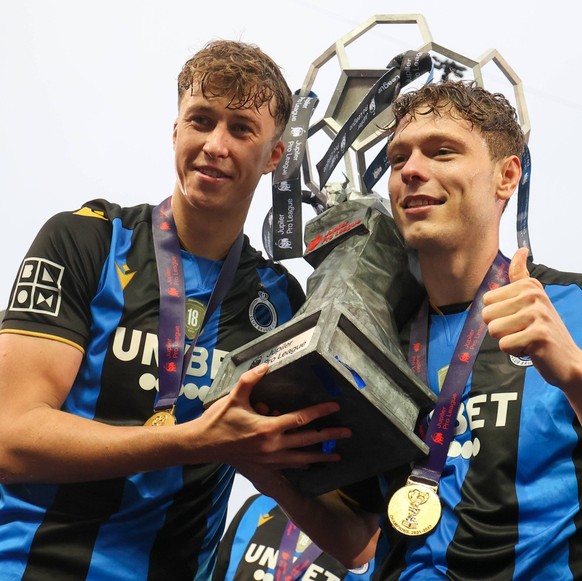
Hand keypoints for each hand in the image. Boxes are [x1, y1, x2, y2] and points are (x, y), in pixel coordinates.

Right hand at [198, 364, 350, 470]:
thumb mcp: (234, 396)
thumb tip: (266, 365)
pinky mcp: (265, 467)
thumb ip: (250, 379)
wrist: (204, 445)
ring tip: (337, 456)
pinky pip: (289, 466)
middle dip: (330, 436)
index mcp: (268, 428)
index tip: (335, 406)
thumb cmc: (219, 420)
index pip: (301, 419)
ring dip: (321, 456)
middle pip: (308, 440)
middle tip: (348, 432)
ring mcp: (270, 459)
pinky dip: (303, 465)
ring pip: (302, 458)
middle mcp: (273, 446)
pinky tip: (311, 464)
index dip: (320, 412)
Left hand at [482, 247, 581, 389]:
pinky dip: (514, 351)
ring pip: (494, 330)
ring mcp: (537, 314)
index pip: (486, 300)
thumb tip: (520, 250)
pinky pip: (504, 345)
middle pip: (487, 315)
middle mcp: (534, 295)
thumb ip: (520, 276)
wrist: (567, 360)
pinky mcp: (538, 335)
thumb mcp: (532, 300)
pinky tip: (530, 348)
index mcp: (528, 285)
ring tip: (525, 338)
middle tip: (521, 330)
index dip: (498, 314)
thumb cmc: (543, 330)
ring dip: (507, 339)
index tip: (518, 317)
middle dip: (500, 328)